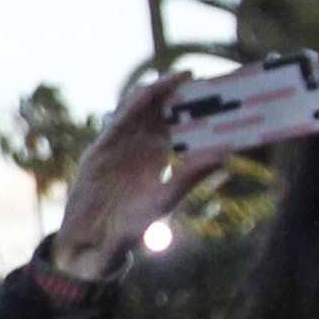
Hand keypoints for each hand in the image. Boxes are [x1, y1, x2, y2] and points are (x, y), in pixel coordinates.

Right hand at [50, 74, 236, 281]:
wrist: (94, 243)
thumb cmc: (131, 227)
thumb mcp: (166, 200)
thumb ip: (190, 177)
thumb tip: (225, 156)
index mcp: (159, 155)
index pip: (178, 123)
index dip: (192, 106)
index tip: (213, 92)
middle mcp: (139, 146)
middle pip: (158, 110)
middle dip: (175, 91)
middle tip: (196, 75)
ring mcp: (118, 146)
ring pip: (137, 111)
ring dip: (155, 92)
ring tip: (177, 78)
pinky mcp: (98, 152)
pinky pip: (116, 124)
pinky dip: (131, 108)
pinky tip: (147, 96)